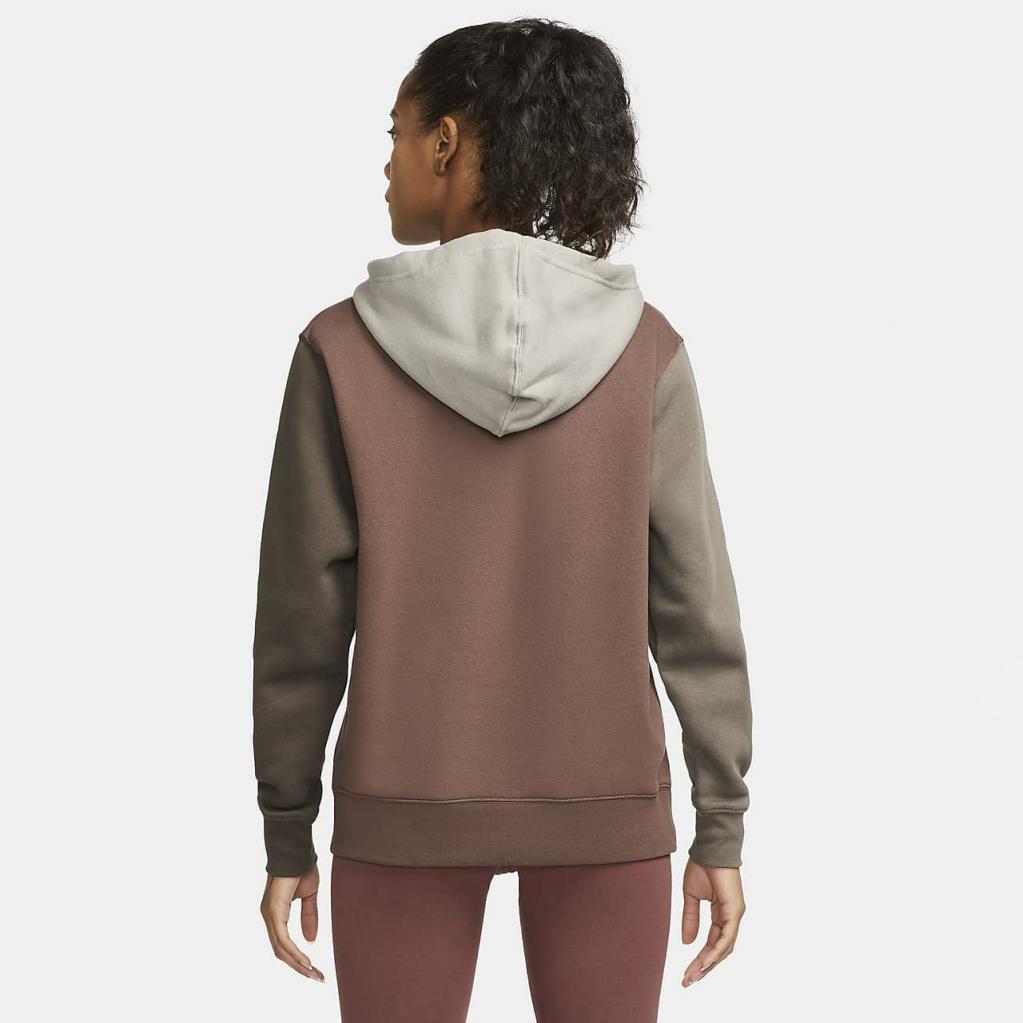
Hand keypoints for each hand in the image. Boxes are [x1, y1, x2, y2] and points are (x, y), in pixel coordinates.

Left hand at [260, 863, 325, 981]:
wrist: (297, 850)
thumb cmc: (301, 868)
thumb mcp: (309, 896)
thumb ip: (309, 917)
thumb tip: (311, 940)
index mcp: (276, 914)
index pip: (284, 944)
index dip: (298, 958)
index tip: (314, 969)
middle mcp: (269, 917)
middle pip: (281, 952)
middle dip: (299, 967)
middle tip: (317, 977)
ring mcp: (269, 915)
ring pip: (281, 949)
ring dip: (298, 964)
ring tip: (313, 974)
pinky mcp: (274, 912)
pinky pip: (283, 939)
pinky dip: (294, 952)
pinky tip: (306, 961)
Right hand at [680, 858, 745, 986]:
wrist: (709, 847)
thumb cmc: (702, 866)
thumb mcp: (691, 896)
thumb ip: (690, 919)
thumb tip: (686, 943)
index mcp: (721, 914)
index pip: (711, 943)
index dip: (699, 959)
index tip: (686, 972)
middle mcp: (730, 918)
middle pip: (719, 951)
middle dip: (703, 968)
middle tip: (688, 981)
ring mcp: (734, 915)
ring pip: (724, 948)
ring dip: (709, 963)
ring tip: (694, 975)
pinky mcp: (735, 910)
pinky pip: (726, 936)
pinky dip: (716, 950)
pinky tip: (704, 960)